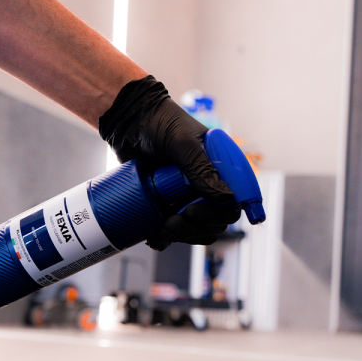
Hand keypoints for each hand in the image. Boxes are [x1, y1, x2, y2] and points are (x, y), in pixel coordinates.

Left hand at [99, 76, 240, 249]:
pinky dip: (165, 239)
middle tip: (173, 221)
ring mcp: (186, 196)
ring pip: (195, 230)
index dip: (221, 215)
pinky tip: (154, 236)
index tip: (194, 214)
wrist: (127, 120)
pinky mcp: (166, 204)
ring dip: (181, 236)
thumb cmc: (158, 122)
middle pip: (215, 222)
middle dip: (196, 229)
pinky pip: (173, 230)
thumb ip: (201, 168)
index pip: (234, 201)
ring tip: (161, 229)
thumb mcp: (182, 142)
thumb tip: (227, 199)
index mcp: (220, 168)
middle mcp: (207, 184)